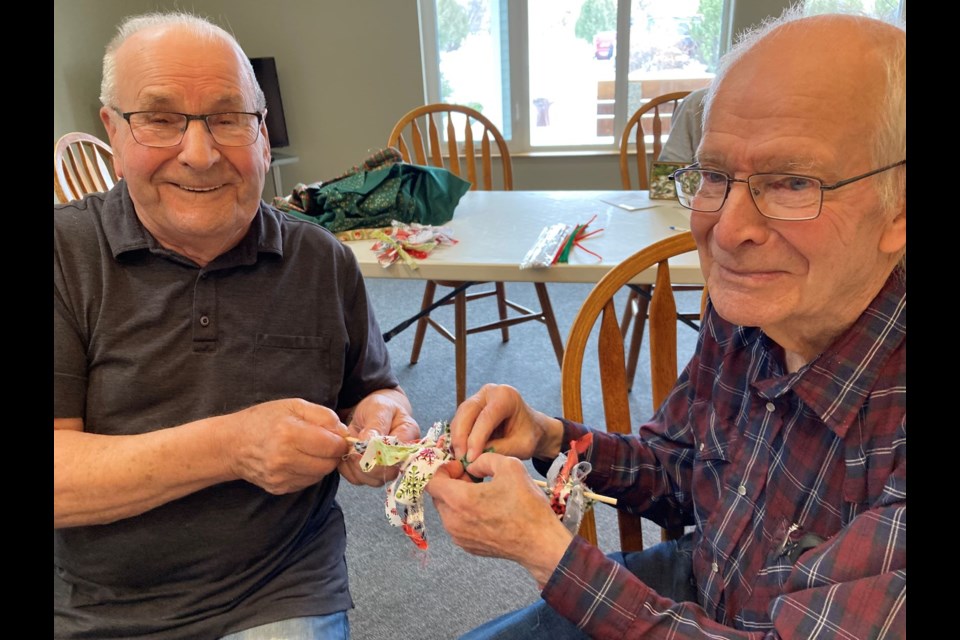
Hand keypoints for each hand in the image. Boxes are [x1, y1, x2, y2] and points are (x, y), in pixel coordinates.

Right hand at [225, 398, 349, 493]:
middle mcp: (284, 459)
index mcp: (289, 434)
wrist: (232, 444)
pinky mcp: (279, 488)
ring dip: (322, 463)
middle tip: (324, 442)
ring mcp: (281, 477)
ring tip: (309, 450)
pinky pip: (308, 482)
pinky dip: (309, 471)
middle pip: (329, 463)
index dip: (339, 440)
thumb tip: (343, 432)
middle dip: (333, 453)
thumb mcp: (293, 406)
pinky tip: (299, 460)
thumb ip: (323, 416)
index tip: (335, 435)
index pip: (332, 446)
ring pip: (320, 475)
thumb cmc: (263, 420)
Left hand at [338, 388, 419, 486]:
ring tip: (349, 449)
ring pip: (372, 480)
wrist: (371, 414)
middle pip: (388, 473)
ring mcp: (388, 469)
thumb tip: (369, 441)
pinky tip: (347, 454)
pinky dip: (348, 469)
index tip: (361, 444)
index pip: (399, 454)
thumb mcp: (379, 408)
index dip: (379, 454)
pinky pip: (358, 480)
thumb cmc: (380, 408)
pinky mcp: (372, 475)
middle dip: (366, 463)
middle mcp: (402, 458)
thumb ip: (377, 424)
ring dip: (355, 467)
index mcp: (410, 438)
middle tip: (353, 449)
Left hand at [426, 452, 572, 584]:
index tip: (460, 466)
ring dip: (458, 498)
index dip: (442, 469)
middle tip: (472, 477)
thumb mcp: (509, 466)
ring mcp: (458, 537)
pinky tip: (487, 510)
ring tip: (482, 493)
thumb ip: (484, 458)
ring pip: (447, 510)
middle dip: (451, 482)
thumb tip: (471, 465)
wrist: (540, 543)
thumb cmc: (526, 506)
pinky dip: (464, 514)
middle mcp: (453, 521)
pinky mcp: (467, 547)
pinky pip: (457, 524)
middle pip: (438, 495)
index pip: (430, 481)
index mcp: (459, 500)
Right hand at [449, 384, 562, 464]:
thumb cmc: (529, 435)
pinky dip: (458, 437)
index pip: (486, 417)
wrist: (532, 429)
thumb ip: (500, 450)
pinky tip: (461, 452)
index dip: (476, 438)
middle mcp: (490, 392)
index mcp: (506, 396)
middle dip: (461, 437)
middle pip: (467, 412)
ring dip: (457, 438)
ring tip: (461, 458)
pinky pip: (460, 422)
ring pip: (460, 416)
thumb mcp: (521, 447)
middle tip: (461, 459)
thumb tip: (474, 458)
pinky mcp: (471, 408)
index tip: (471, 458)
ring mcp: (478, 398)